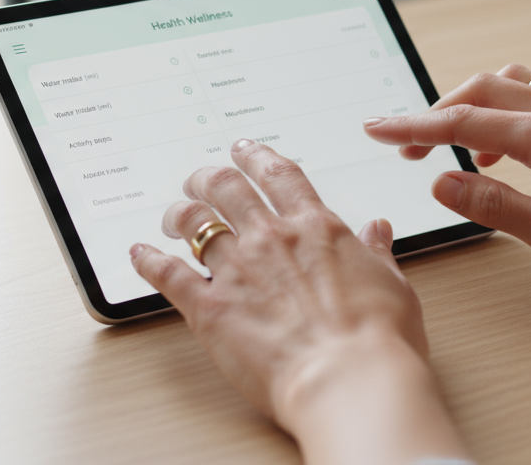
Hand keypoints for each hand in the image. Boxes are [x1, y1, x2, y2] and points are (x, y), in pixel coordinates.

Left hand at [130, 138, 469, 463]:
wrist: (349, 381)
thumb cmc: (376, 341)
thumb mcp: (392, 285)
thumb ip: (376, 253)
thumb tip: (378, 230)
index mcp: (316, 228)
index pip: (279, 175)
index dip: (256, 156)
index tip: (243, 150)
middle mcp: (271, 239)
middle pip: (226, 188)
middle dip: (208, 177)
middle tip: (199, 178)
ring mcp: (237, 270)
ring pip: (194, 223)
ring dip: (179, 214)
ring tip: (173, 216)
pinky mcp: (210, 307)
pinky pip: (168, 273)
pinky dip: (148, 261)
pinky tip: (139, 254)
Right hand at [365, 64, 530, 283]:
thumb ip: (491, 204)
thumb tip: (441, 182)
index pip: (460, 121)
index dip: (411, 126)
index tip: (376, 128)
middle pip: (476, 88)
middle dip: (433, 113)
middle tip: (403, 146)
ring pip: (504, 84)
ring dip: (468, 106)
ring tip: (451, 148)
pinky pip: (530, 95)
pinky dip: (499, 111)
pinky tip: (499, 151)